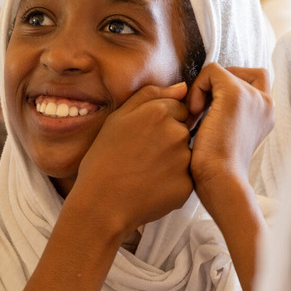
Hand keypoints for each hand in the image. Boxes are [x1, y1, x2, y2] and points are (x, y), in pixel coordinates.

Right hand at [70, 83, 193, 238]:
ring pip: (186, 154)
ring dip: (173, 160)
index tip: (146, 136)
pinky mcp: (188, 184)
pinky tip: (152, 186)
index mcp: (158, 112)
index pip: (178, 107)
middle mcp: (176, 132)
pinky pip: (186, 177)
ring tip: (146, 172)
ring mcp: (184, 160)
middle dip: (170, 139)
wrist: (101, 203)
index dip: (161, 122)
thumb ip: (150, 96)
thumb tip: (182, 87)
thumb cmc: (103, 160)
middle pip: (184, 129)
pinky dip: (173, 181)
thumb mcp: (117, 119)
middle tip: (143, 156)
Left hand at [187, 65, 273, 186]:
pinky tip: (194, 113)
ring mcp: (253, 97)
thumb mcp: (225, 139)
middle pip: (239, 72)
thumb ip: (224, 117)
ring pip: (222, 71)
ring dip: (202, 88)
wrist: (221, 183)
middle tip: (200, 112)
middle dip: (214, 85)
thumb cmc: (217, 171)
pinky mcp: (236, 94)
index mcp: (266, 115)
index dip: (225, 89)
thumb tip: (204, 101)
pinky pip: (212, 71)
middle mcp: (266, 103)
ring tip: (194, 116)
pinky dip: (197, 87)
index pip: (252, 82)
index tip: (208, 113)